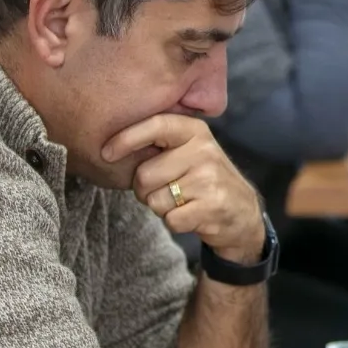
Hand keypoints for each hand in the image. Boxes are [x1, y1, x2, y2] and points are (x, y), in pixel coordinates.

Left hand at [102, 115, 264, 264]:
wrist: (242, 212)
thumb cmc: (204, 180)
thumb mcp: (189, 151)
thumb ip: (160, 144)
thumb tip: (110, 145)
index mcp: (196, 131)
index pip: (156, 125)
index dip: (126, 138)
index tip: (105, 153)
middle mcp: (204, 151)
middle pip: (144, 174)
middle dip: (145, 191)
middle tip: (166, 190)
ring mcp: (209, 179)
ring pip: (155, 200)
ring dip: (162, 208)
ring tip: (183, 201)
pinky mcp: (212, 206)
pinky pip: (170, 219)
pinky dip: (175, 222)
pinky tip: (192, 215)